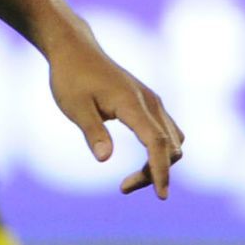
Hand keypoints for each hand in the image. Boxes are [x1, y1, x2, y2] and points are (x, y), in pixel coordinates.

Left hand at [46, 32, 184, 197]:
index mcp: (132, 103)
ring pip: (173, 141)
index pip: (156, 142)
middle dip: (155, 172)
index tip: (161, 195)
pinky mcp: (149, 102)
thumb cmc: (71, 77)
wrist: (75, 49)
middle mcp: (150, 102)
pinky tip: (142, 161)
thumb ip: (92, 132)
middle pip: (169, 147)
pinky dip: (160, 151)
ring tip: (129, 180)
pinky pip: (167, 132)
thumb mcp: (74, 107)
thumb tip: (104, 159)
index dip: (160, 170)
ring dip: (160, 163)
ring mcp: (153, 101)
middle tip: (123, 188)